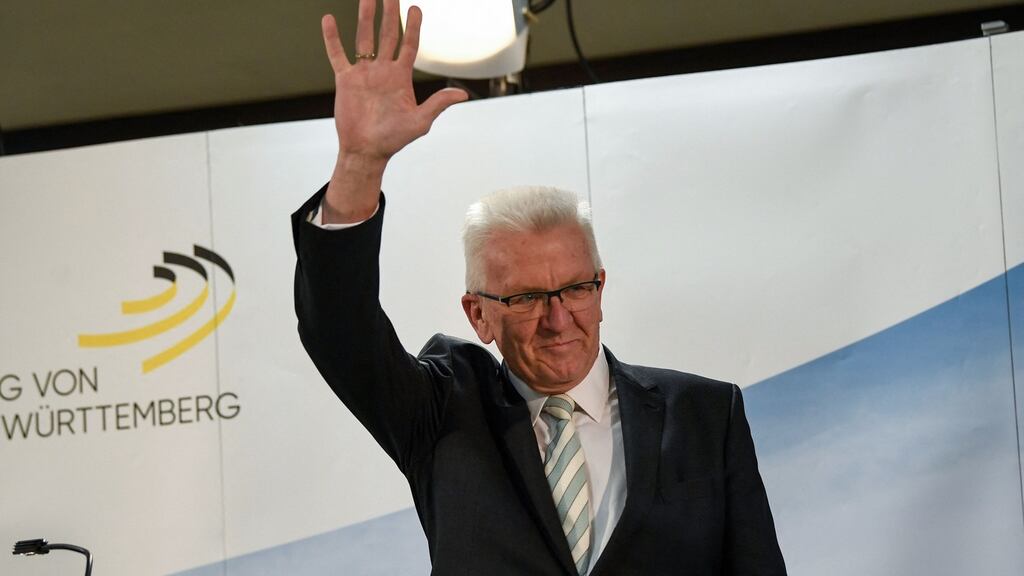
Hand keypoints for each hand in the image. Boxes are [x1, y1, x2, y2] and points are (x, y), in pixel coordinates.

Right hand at [321, 0, 467, 222]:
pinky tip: (328, 19)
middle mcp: (383, 70)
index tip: (416, 8)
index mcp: (401, 77)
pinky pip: (337, 54)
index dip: (413, 27)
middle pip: (388, 35)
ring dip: (365, 17)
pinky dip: (332, 38)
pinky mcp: (345, 80)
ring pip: (364, 38)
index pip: (409, 45)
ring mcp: (363, 73)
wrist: (367, 151)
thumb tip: (463, 93)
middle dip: (390, 14)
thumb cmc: (394, 139)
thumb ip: (438, 103)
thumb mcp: (420, 121)